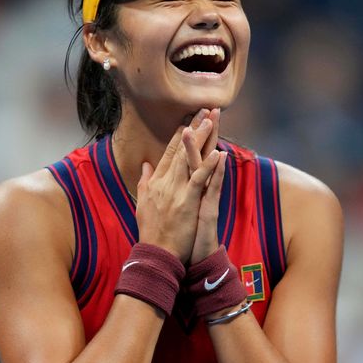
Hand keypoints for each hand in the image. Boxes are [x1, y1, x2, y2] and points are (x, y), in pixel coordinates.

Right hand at [135, 110, 218, 262]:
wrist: (156, 254)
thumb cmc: (152, 232)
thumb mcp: (143, 203)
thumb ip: (145, 182)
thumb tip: (146, 165)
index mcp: (158, 182)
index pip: (171, 151)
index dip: (181, 133)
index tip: (189, 118)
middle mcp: (166, 182)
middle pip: (182, 149)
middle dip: (194, 127)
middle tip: (204, 108)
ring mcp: (177, 191)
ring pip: (191, 158)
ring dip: (202, 138)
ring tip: (211, 120)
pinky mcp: (188, 201)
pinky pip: (200, 180)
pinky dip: (209, 166)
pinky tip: (218, 152)